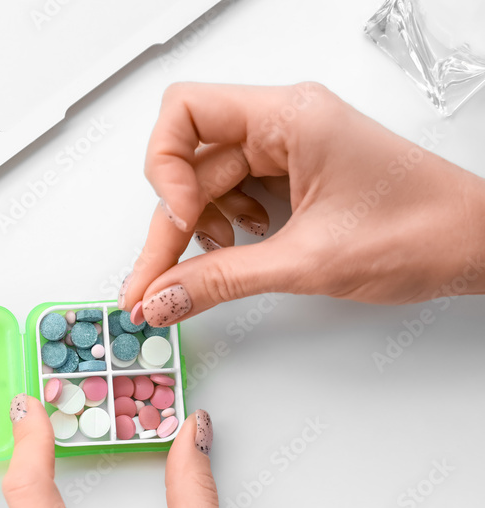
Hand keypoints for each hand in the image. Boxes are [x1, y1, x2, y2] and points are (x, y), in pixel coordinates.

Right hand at [119, 82, 484, 325]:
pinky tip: (242, 250)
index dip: (163, 168)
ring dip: (198, 229)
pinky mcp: (293, 172)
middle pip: (190, 163)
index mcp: (290, 117)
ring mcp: (288, 146)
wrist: (474, 245)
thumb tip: (162, 297)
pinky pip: (233, 193)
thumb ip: (222, 280)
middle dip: (169, 227)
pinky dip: (226, 228)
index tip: (174, 221)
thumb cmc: (421, 231)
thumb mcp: (308, 263)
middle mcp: (284, 123)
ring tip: (215, 264)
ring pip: (206, 183)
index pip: (185, 112)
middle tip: (152, 285)